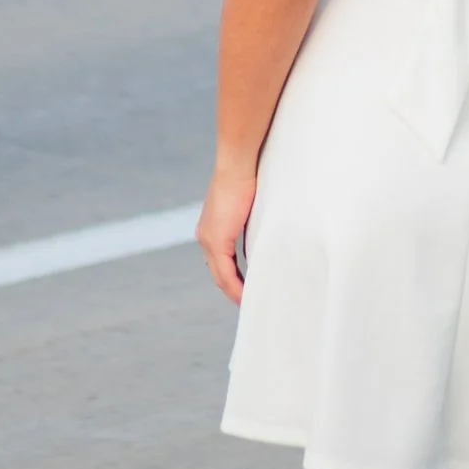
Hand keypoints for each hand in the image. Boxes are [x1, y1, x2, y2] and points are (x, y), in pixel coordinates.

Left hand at [197, 160, 258, 302]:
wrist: (238, 164)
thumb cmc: (248, 178)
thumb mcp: (248, 207)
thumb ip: (249, 224)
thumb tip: (263, 237)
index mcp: (211, 229)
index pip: (220, 263)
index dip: (232, 280)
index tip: (246, 291)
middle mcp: (205, 236)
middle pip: (218, 274)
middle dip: (233, 290)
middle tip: (248, 304)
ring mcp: (208, 239)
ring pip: (220, 276)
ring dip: (234, 292)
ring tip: (249, 305)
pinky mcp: (216, 239)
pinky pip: (225, 273)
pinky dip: (235, 287)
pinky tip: (245, 296)